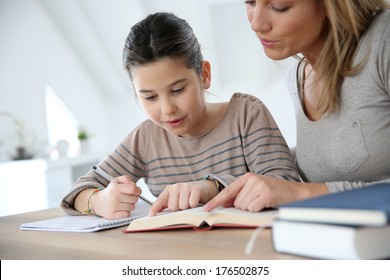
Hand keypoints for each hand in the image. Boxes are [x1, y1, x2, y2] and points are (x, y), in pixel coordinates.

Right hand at [93, 175, 141, 218]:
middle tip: (127, 197)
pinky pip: (127, 214)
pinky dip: (126, 212)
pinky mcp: (112, 215)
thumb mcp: (117, 181)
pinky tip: (121, 209)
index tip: (137, 192)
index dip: (138, 190)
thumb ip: (126, 179)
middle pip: (135, 199)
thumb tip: (134, 185)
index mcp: (116, 187)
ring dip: (130, 205)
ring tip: (123, 203)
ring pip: (132, 207)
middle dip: (133, 198)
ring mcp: (113, 207)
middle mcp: (114, 197)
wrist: (98, 202)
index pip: (133, 189)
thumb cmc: (110, 191)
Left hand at [148, 180, 217, 215]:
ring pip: (182, 206)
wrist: (203, 188)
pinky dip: (194, 205)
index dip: (155, 208)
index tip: (151, 215)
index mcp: (169, 190)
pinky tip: (196, 201)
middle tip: (183, 205)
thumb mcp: (176, 199)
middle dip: (179, 209)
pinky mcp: (195, 188)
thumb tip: (154, 213)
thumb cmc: (188, 195)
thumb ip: (166, 205)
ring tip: (189, 203)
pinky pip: (192, 203)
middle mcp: (176, 187)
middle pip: (173, 207)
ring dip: (187, 207)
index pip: (160, 200)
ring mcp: (185, 186)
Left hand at [203, 173, 323, 211]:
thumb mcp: (256, 189)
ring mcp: (258, 186)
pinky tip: (267, 204)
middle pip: (236, 202)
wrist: (296, 192)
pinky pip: (253, 209)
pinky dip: (259, 210)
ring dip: (253, 209)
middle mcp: (251, 179)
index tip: (206, 209)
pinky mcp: (265, 194)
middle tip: (259, 202)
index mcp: (247, 177)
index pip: (228, 191)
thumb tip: (225, 204)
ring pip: (244, 207)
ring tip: (264, 202)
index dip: (216, 201)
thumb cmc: (275, 193)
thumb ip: (241, 194)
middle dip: (245, 207)